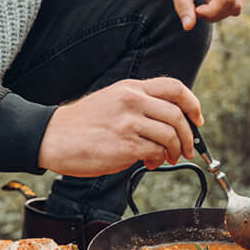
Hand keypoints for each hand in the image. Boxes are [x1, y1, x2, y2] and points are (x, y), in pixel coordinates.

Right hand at [38, 77, 202, 175]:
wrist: (52, 136)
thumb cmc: (81, 123)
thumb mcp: (111, 100)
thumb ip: (139, 104)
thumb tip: (168, 121)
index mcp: (131, 87)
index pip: (175, 87)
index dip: (193, 104)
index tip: (197, 120)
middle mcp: (132, 101)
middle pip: (177, 115)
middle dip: (189, 136)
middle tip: (186, 148)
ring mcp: (129, 123)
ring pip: (170, 136)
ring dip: (174, 151)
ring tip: (165, 158)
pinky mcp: (125, 145)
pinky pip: (156, 152)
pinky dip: (158, 160)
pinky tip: (148, 162)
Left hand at [168, 0, 249, 29]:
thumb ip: (182, 4)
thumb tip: (188, 27)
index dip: (212, 12)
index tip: (196, 9)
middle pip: (234, 6)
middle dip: (214, 13)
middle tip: (197, 5)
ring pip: (237, 7)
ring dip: (219, 8)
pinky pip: (240, 2)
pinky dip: (226, 4)